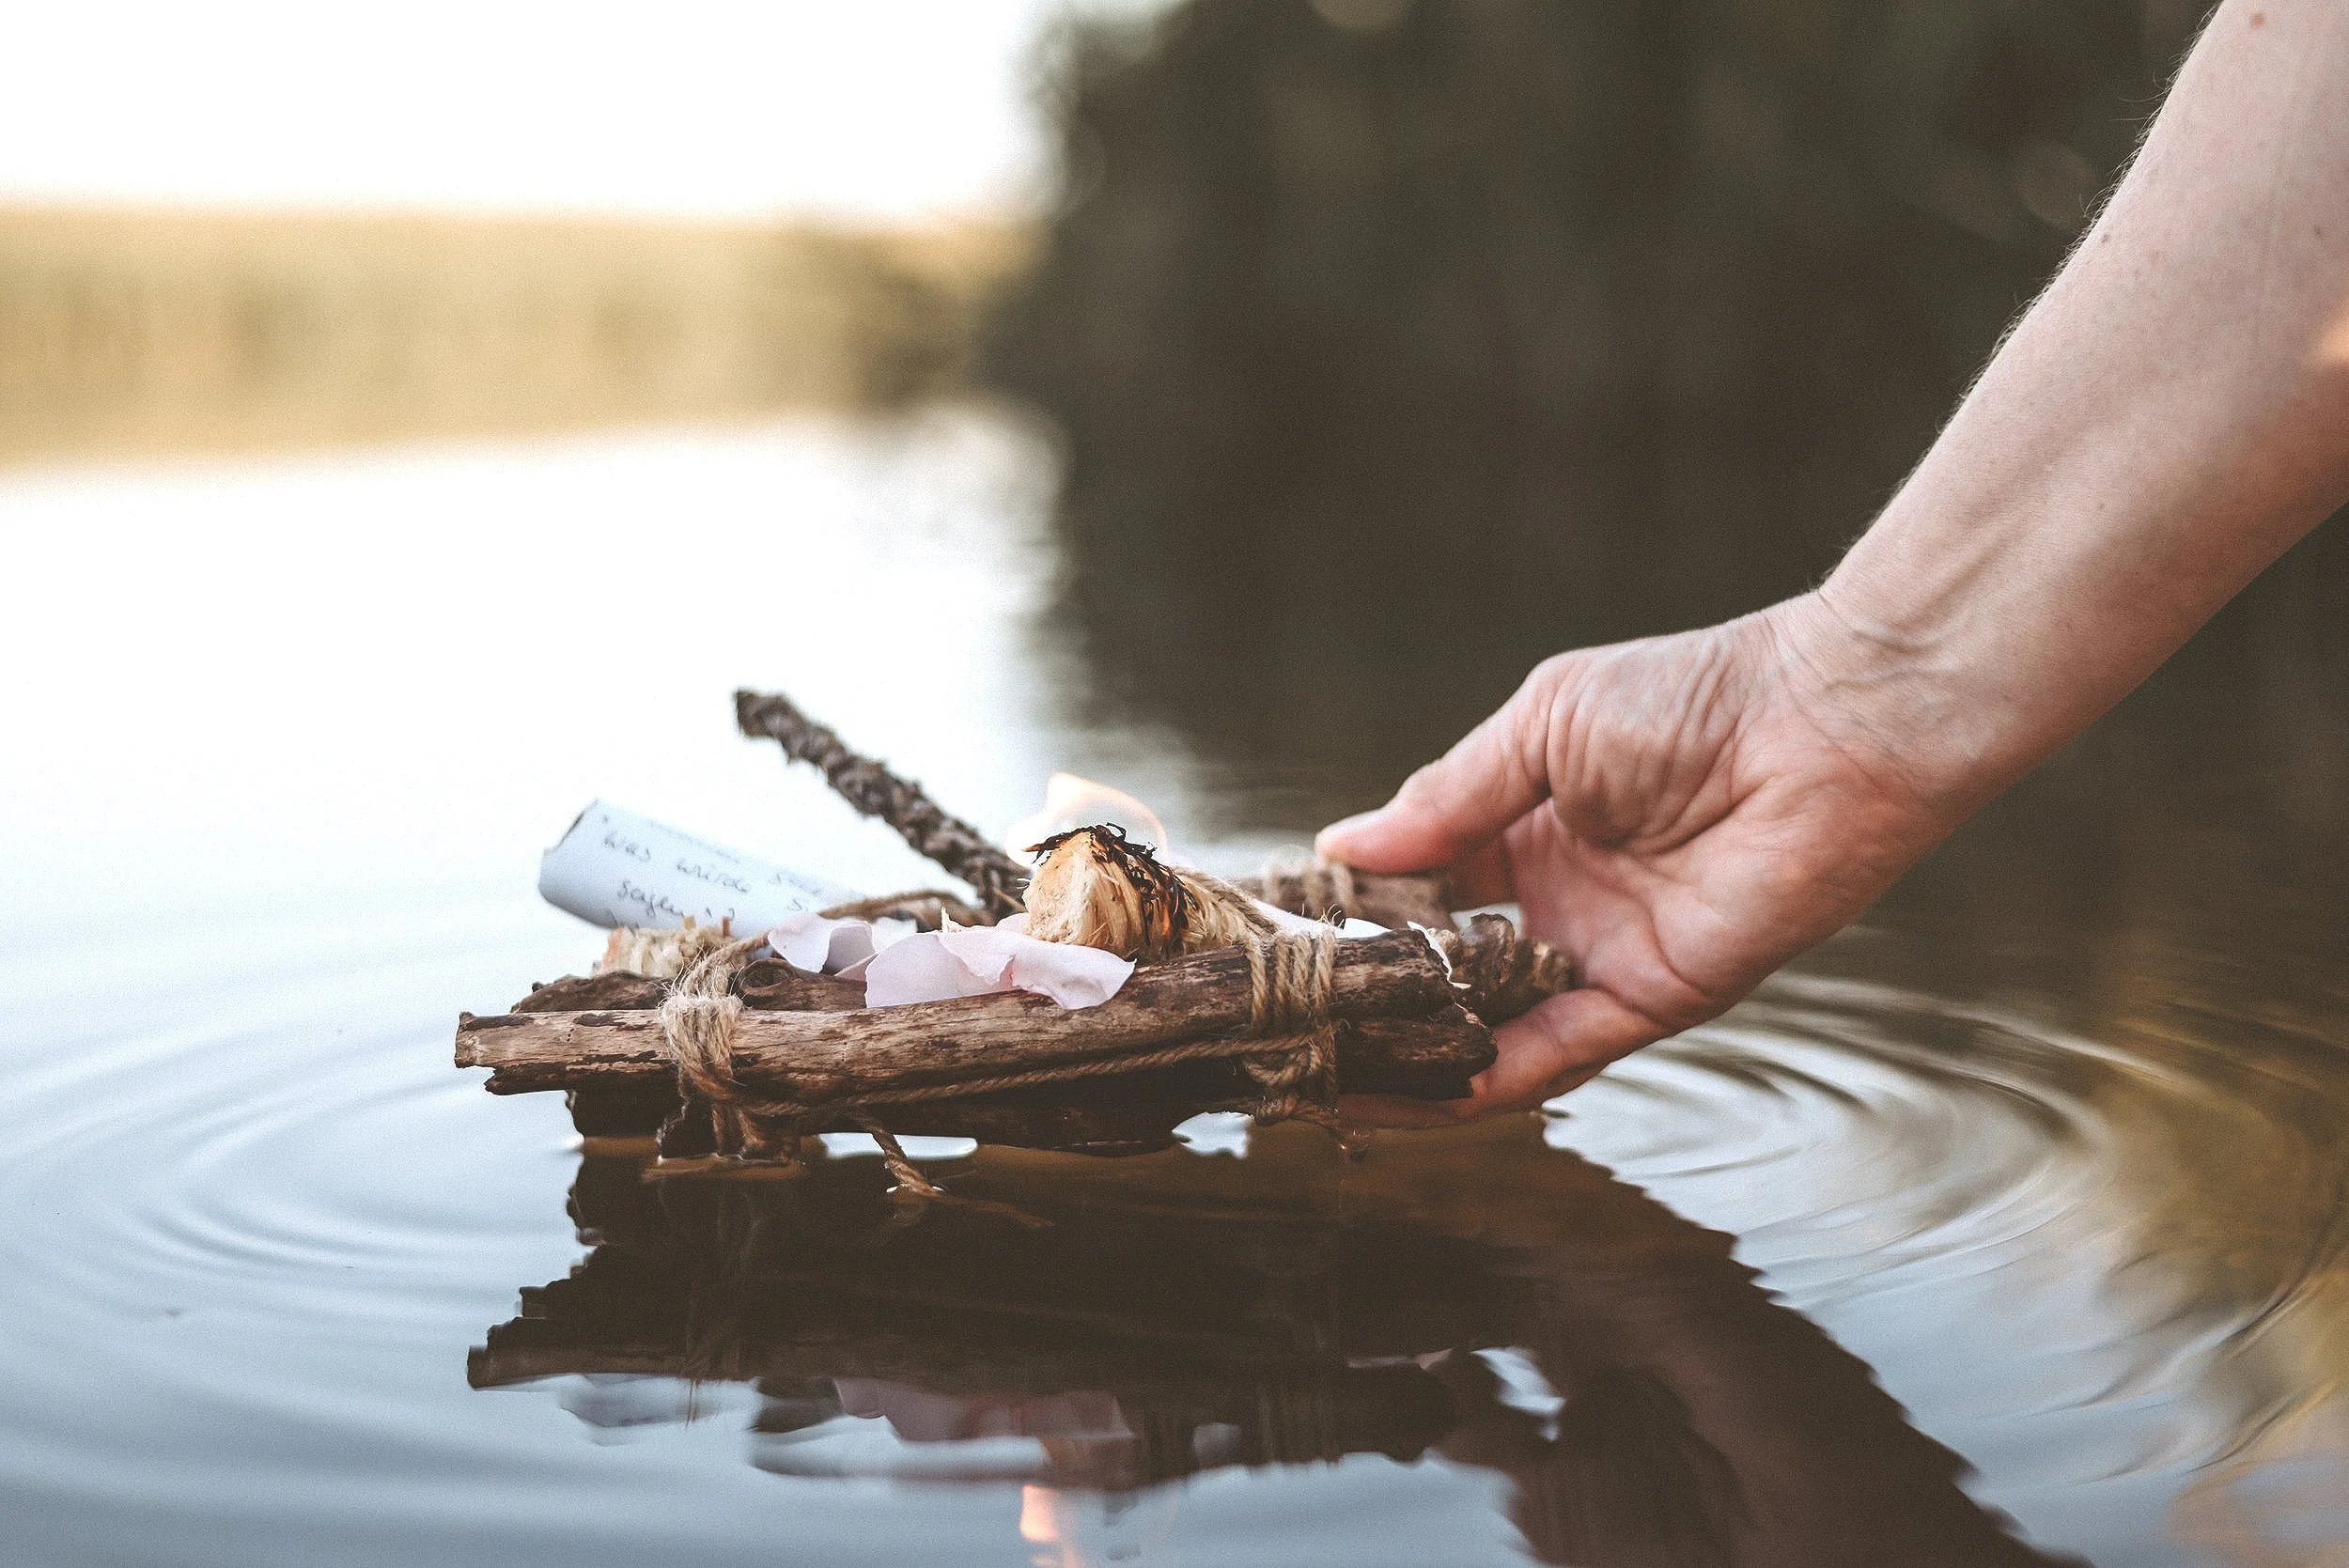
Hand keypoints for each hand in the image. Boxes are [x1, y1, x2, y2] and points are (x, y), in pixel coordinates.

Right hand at [1320, 595, 1963, 1117]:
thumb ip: (1449, 798)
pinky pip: (1564, 1052)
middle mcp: (1554, 904)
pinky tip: (1427, 1093)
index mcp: (1523, 830)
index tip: (1269, 941)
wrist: (1824, 725)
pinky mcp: (1656, 998)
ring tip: (1331, 1083)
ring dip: (1416, 1057)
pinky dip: (1497, 1076)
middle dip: (1368, 1002)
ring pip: (1490, 1027)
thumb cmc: (1693, 697)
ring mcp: (1600, 957)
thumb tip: (1341, 850)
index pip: (1414, 889)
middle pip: (1442, 972)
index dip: (1348, 917)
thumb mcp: (1543, 727)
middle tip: (1284, 1032)